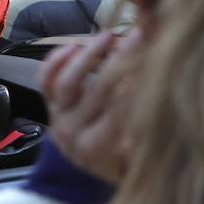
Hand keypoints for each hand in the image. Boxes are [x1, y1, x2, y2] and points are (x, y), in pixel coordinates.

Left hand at [39, 29, 140, 183]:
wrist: (95, 167)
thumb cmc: (125, 164)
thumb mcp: (138, 159)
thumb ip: (144, 139)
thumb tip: (157, 111)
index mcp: (96, 149)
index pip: (118, 111)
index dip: (137, 84)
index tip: (155, 61)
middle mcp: (71, 133)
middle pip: (97, 91)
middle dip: (121, 61)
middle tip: (140, 37)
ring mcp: (57, 116)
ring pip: (67, 82)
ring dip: (89, 56)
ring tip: (109, 36)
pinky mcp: (49, 104)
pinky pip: (45, 79)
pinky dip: (56, 60)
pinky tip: (74, 44)